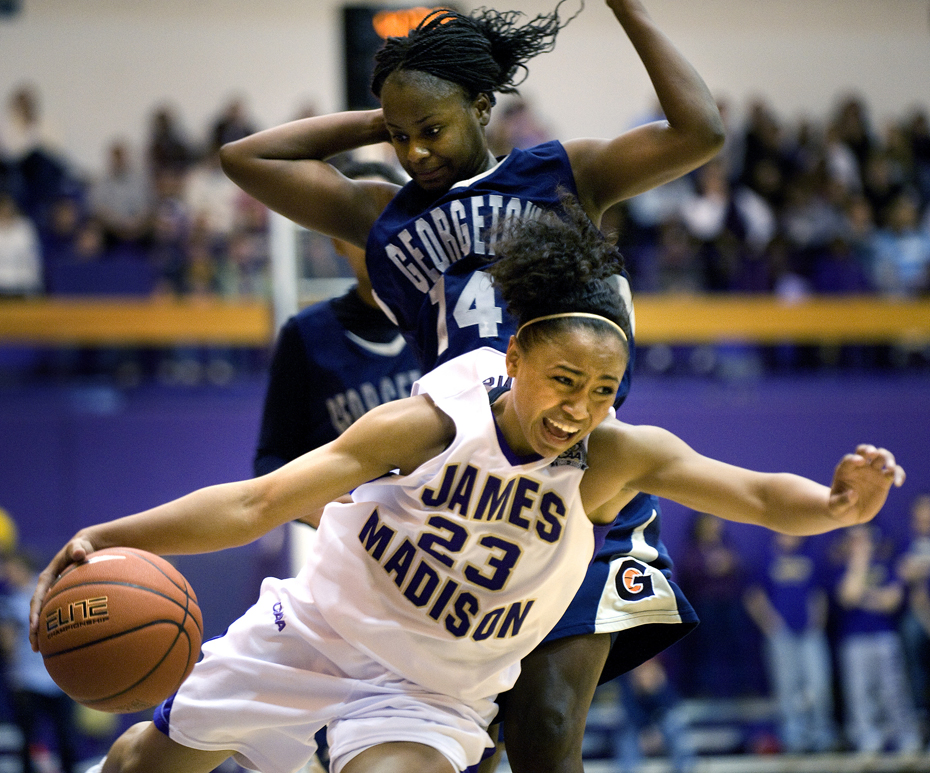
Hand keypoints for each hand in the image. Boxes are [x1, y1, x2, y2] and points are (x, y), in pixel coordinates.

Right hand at [28, 534, 96, 651]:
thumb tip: (80, 553)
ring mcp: (54, 594)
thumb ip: (78, 548)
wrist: (86, 547)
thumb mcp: (80, 545)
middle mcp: (47, 588)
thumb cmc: (83, 547)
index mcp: (47, 577)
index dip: (35, 611)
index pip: (38, 596)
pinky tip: (63, 641)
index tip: (35, 625)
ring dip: (41, 632)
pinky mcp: (61, 598)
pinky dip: (57, 626)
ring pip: (45, 615)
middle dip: (34, 629)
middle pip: (37, 611)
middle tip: (35, 645)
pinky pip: (57, 613)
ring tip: (40, 650)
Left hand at [828, 445, 904, 525]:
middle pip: (865, 451)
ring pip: (882, 456)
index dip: (854, 458)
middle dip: (869, 450)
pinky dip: (899, 474)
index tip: (860, 461)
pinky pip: (894, 472)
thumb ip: (842, 501)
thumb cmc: (840, 508)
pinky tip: (897, 483)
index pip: (849, 459)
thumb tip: (853, 495)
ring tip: (890, 468)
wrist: (851, 513)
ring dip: (887, 458)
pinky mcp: (884, 480)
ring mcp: (873, 472)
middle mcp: (860, 467)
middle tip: (873, 453)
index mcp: (845, 470)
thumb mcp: (836, 507)